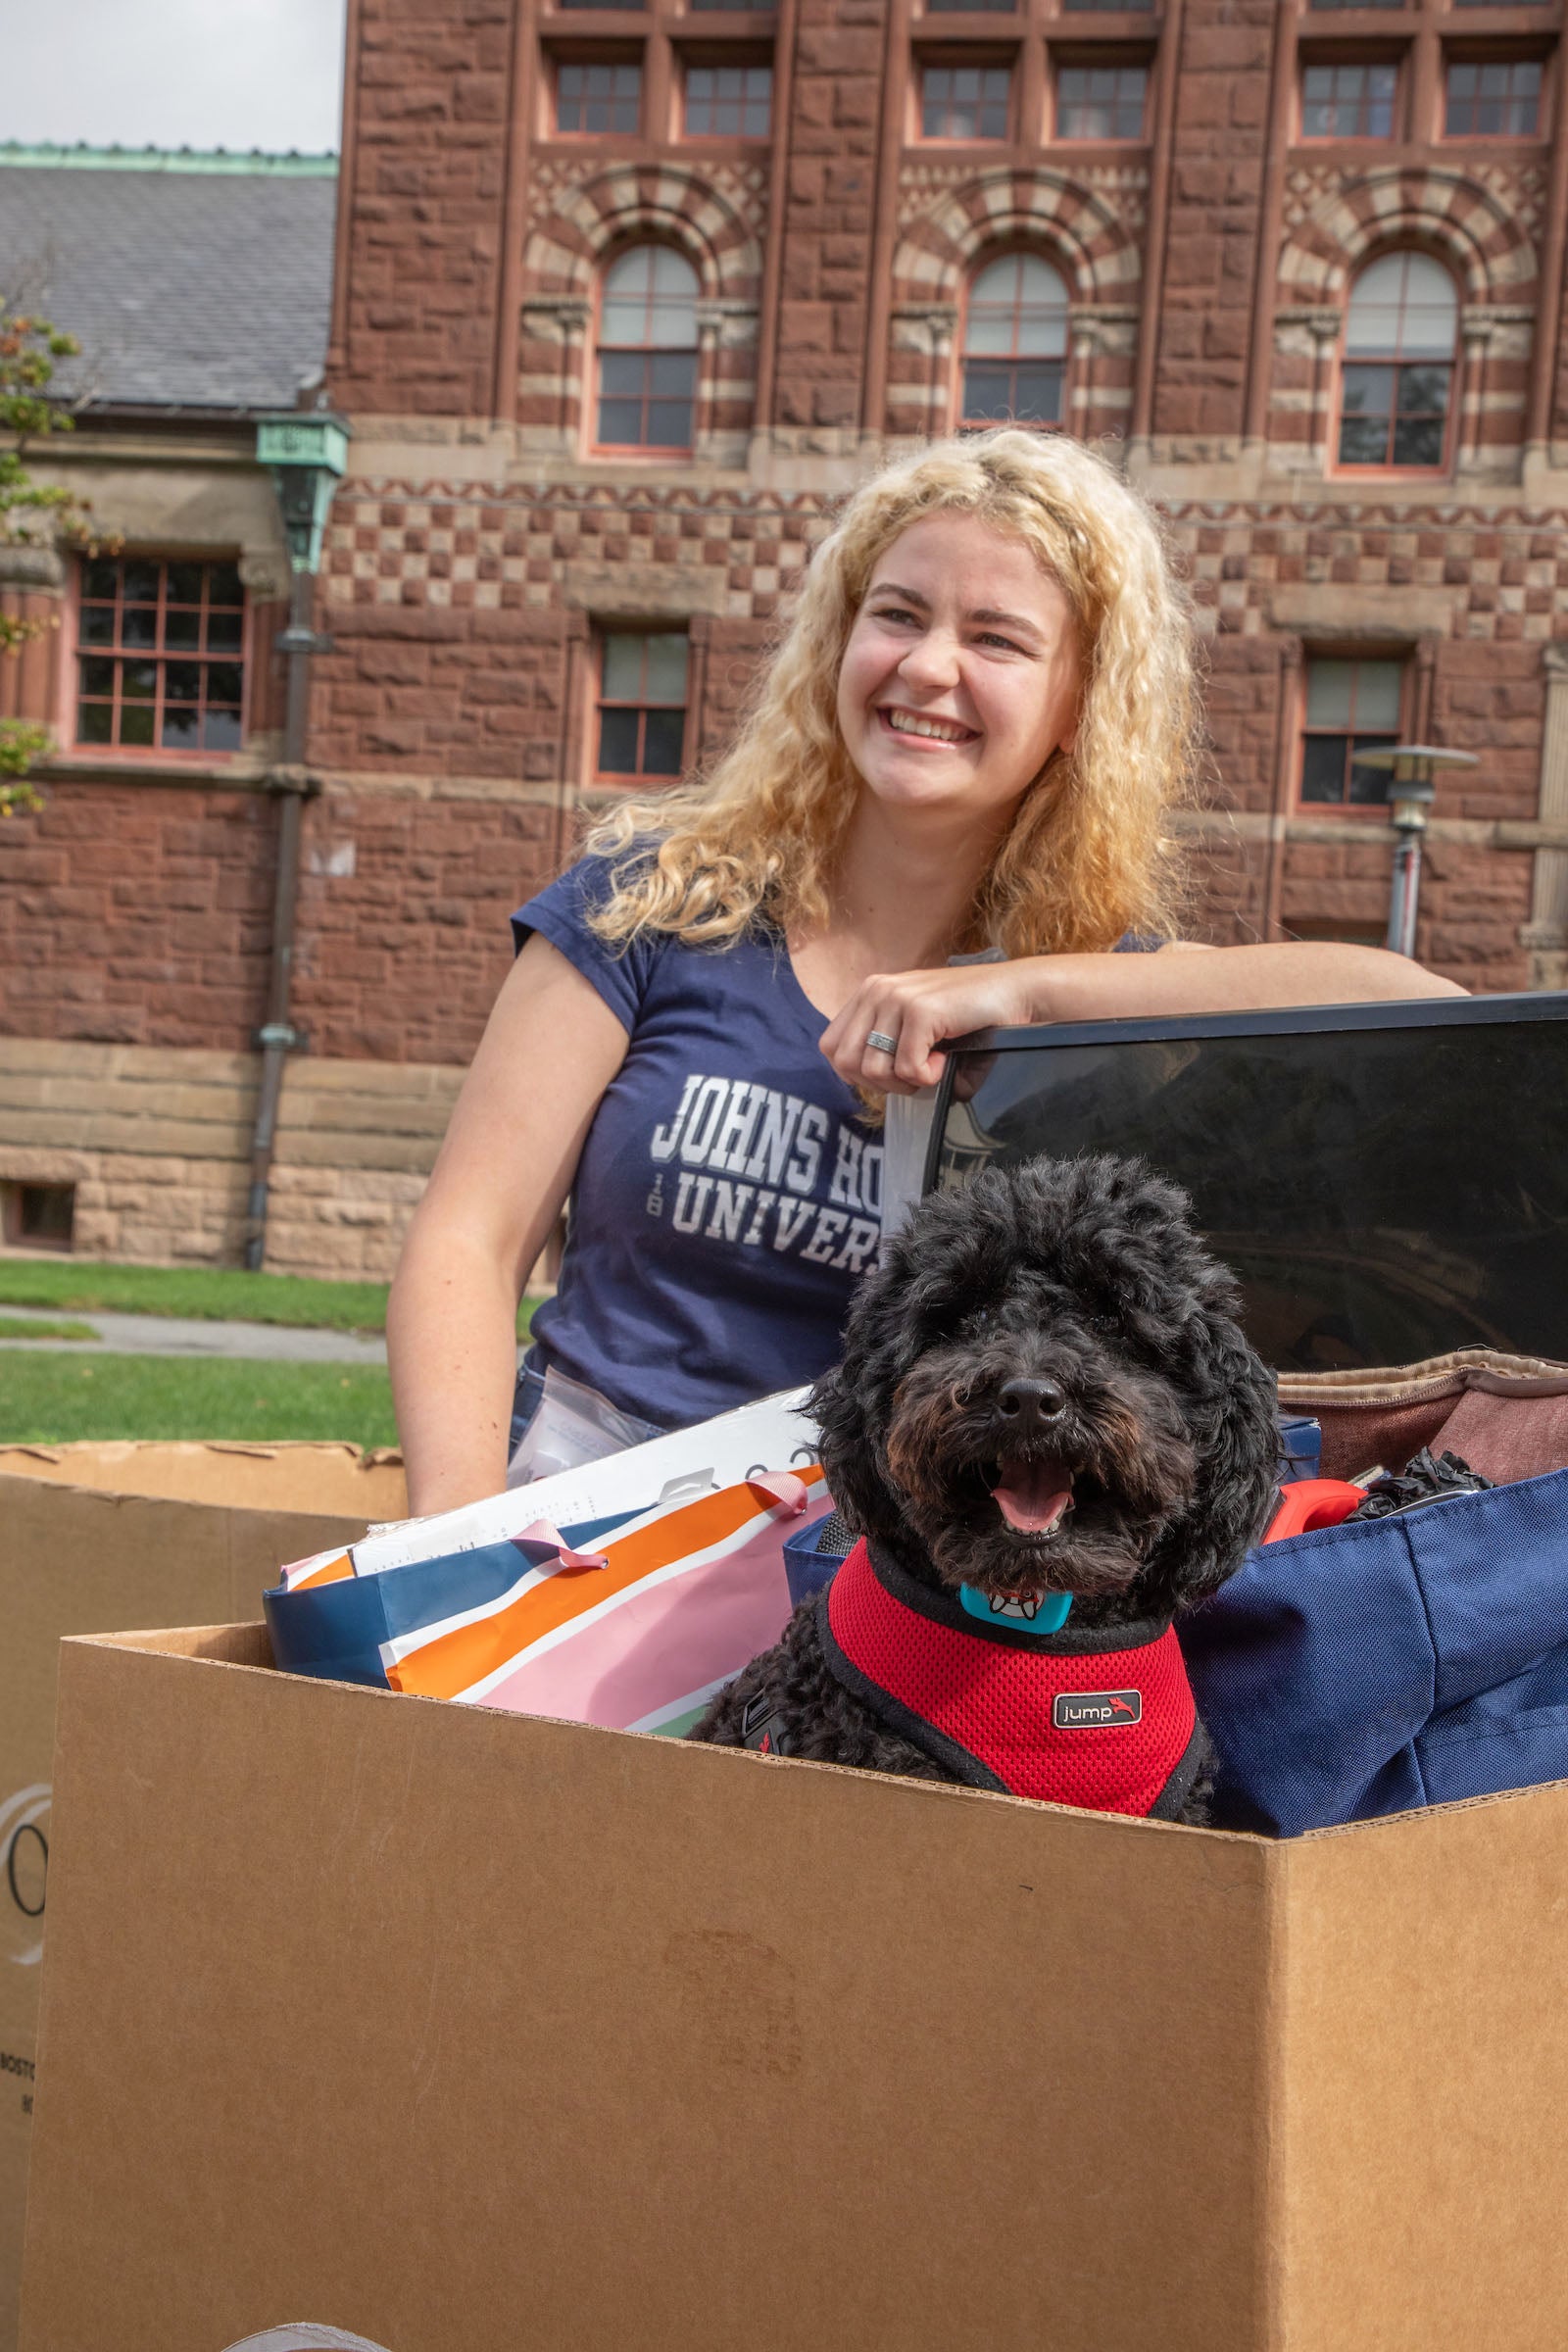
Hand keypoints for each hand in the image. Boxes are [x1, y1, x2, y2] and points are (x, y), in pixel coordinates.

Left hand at [820, 964, 1037, 1093]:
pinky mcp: (921, 1011)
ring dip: (906, 1082)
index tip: (892, 1074)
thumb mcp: (915, 1025)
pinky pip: (908, 1069)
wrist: (1015, 992)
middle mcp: (876, 990)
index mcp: (870, 992)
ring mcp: (896, 998)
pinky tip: (947, 1058)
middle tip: (915, 1076)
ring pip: (874, 1070)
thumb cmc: (968, 1014)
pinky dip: (929, 1077)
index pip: (832, 1047)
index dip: (857, 1073)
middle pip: (846, 1063)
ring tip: (933, 1065)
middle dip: (880, 1083)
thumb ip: (886, 1046)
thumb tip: (867, 1089)